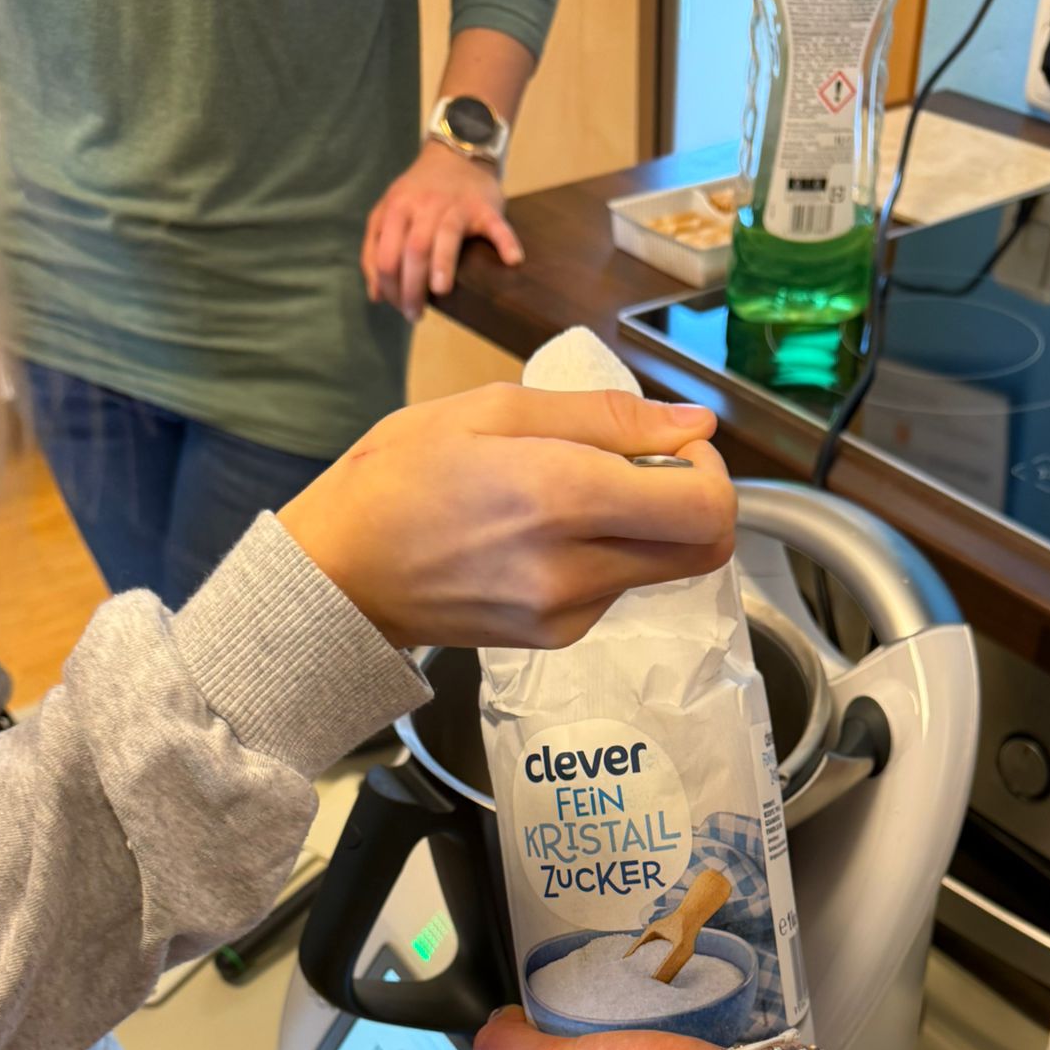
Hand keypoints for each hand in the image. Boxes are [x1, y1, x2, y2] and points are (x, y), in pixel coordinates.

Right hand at [279, 384, 734, 651]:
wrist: (338, 574)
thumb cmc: (399, 475)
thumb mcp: (494, 410)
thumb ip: (605, 418)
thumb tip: (693, 425)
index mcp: (563, 497)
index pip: (705, 510)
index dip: (711, 472)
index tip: (673, 447)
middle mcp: (575, 568)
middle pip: (704, 550)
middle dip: (695, 503)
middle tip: (642, 469)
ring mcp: (567, 613)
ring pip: (662, 569)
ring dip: (643, 528)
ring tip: (566, 496)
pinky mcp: (555, 638)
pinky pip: (616, 590)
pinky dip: (604, 556)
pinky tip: (541, 534)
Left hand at [362, 142, 520, 322]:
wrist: (456, 154)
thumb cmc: (420, 193)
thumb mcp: (388, 211)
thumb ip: (375, 249)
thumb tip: (376, 294)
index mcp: (397, 208)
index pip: (387, 255)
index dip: (390, 288)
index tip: (400, 308)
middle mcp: (424, 205)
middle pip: (414, 249)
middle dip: (412, 288)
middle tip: (416, 315)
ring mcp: (456, 205)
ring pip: (446, 236)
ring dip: (442, 265)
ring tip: (441, 293)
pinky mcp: (485, 207)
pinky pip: (496, 225)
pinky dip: (505, 242)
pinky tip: (512, 261)